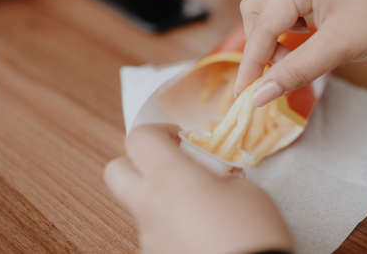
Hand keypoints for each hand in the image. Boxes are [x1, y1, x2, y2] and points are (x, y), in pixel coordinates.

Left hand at [104, 124, 292, 253]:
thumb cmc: (251, 232)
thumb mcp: (246, 191)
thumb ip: (220, 175)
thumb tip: (213, 176)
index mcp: (170, 178)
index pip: (140, 138)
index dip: (159, 130)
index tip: (180, 137)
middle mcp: (149, 206)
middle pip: (115, 170)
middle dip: (137, 161)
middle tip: (169, 163)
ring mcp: (148, 236)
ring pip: (138, 203)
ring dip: (159, 196)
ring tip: (197, 205)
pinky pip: (155, 230)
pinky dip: (170, 224)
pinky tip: (198, 231)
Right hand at [236, 0, 366, 105]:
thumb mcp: (339, 47)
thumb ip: (295, 71)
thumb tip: (260, 95)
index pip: (263, 24)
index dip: (251, 62)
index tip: (243, 91)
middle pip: (256, 8)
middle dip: (259, 43)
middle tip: (273, 71)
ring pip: (267, 3)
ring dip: (268, 31)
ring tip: (286, 52)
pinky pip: (284, 1)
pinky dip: (283, 23)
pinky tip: (299, 34)